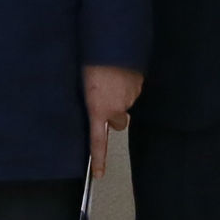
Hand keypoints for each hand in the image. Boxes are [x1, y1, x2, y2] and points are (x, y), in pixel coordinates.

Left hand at [83, 63, 143, 178]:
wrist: (112, 45)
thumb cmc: (89, 63)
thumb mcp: (81, 85)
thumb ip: (88, 101)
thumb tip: (93, 105)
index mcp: (98, 109)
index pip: (98, 140)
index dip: (98, 158)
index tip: (99, 174)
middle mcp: (117, 108)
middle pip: (117, 120)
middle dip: (112, 114)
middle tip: (102, 98)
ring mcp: (130, 97)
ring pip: (124, 104)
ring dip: (117, 97)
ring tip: (107, 79)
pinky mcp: (139, 86)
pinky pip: (131, 91)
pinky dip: (125, 86)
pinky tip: (117, 73)